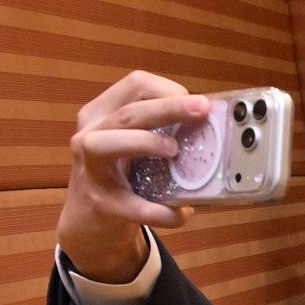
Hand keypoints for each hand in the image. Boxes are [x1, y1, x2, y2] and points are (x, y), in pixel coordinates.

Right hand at [59, 71, 207, 280]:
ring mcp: (89, 169)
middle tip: (202, 109)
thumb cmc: (121, 174)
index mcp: (103, 113)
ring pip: (105, 144)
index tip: (196, 103)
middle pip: (127, 114)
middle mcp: (89, 134)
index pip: (134, 85)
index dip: (167, 90)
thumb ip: (162, 132)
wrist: (89, 220)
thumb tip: (216, 130)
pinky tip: (181, 214)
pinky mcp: (98, 203)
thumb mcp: (134, 144)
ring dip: (145, 143)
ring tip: (174, 151)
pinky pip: (131, 206)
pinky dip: (160, 211)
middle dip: (168, 108)